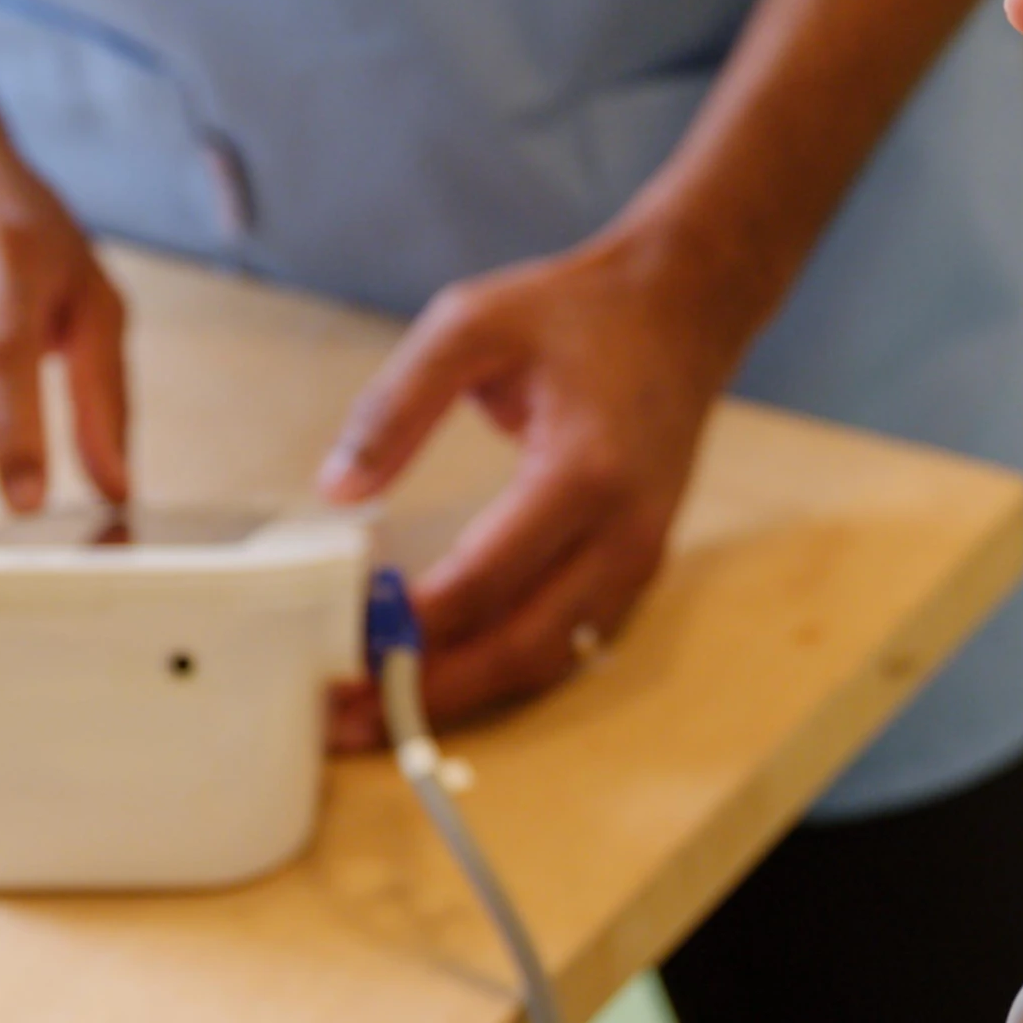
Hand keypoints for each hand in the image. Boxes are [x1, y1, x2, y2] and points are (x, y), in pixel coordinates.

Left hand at [313, 225, 759, 740]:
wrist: (684, 307)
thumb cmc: (577, 311)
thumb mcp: (471, 323)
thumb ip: (396, 404)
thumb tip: (337, 489)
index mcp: (583, 470)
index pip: (487, 578)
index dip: (410, 623)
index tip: (340, 642)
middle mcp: (623, 531)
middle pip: (520, 647)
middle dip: (426, 690)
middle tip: (343, 715)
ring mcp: (639, 557)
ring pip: (546, 660)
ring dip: (460, 694)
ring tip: (376, 709)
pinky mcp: (637, 567)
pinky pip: (566, 641)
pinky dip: (499, 668)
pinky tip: (438, 673)